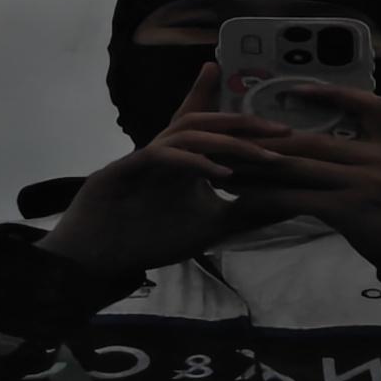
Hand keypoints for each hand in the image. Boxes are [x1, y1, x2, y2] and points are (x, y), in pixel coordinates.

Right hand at [38, 69, 271, 284]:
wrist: (96, 257)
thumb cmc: (149, 237)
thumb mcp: (206, 227)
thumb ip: (241, 212)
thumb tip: (283, 205)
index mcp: (183, 160)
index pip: (215, 132)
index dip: (245, 123)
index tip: (284, 127)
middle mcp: (166, 150)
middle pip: (207, 123)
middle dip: (245, 124)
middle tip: (281, 130)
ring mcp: (144, 155)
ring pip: (188, 133)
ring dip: (227, 142)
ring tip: (263, 154)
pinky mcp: (125, 168)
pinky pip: (163, 154)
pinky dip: (193, 161)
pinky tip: (221, 174)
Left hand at [136, 87, 380, 280]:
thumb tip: (342, 136)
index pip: (360, 101)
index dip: (325, 92)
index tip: (291, 90)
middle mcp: (377, 153)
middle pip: (314, 138)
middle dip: (270, 137)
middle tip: (233, 132)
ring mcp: (365, 181)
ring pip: (302, 166)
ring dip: (261, 166)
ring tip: (227, 164)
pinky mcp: (353, 212)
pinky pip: (304, 201)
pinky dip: (273, 198)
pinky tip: (248, 201)